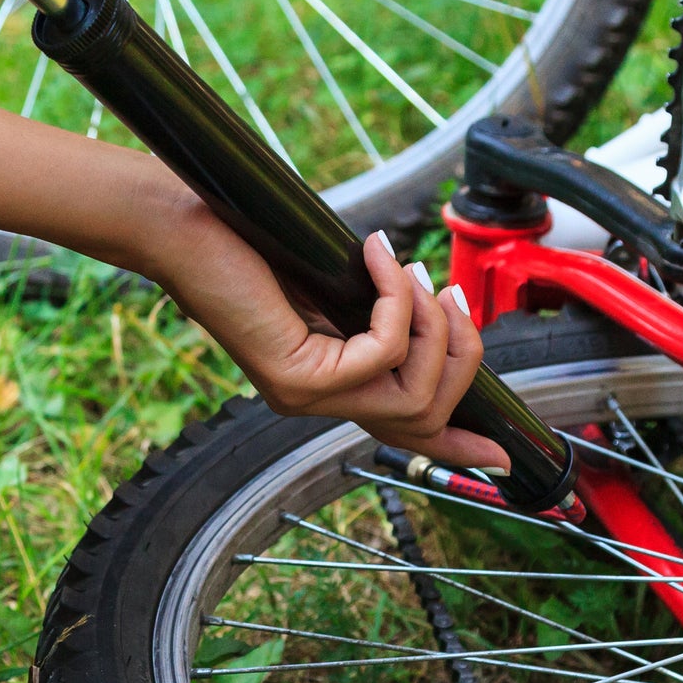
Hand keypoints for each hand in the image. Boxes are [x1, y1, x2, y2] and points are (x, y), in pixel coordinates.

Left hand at [156, 214, 505, 470]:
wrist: (178, 226)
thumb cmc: (247, 239)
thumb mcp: (328, 279)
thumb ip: (375, 306)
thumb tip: (432, 303)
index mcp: (326, 385)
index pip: (403, 433)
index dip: (458, 447)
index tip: (504, 456)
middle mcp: (316, 402)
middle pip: (426, 417)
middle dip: (460, 356)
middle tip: (450, 298)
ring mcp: (305, 398)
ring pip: (414, 396)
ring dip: (431, 329)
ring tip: (413, 275)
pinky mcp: (297, 380)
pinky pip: (382, 354)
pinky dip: (396, 302)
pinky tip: (379, 258)